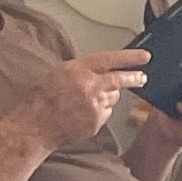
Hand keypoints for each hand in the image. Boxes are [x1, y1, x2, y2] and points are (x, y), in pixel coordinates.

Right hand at [15, 49, 145, 151]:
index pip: (109, 59)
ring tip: (86, 101)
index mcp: (78, 69)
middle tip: (142, 77)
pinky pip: (105, 113)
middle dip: (133, 78)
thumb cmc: (43, 98)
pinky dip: (99, 112)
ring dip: (107, 98)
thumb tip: (99, 70)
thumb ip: (82, 71)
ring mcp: (95, 105)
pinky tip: (83, 114)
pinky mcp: (97, 121)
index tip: (144, 56)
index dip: (129, 57)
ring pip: (112, 98)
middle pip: (119, 80)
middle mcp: (90, 86)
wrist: (37, 124)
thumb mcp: (60, 73)